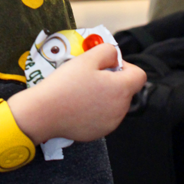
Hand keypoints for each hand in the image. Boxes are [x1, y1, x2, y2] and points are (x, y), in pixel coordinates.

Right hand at [9, 44, 146, 144]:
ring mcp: (110, 123)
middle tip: (89, 76)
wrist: (44, 112)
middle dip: (112, 80)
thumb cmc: (65, 85)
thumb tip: (114, 56)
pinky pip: (103, 116)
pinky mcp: (98, 132)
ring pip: (114, 103)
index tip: (107, 66)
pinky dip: (95, 110)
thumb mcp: (87, 58)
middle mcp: (121, 109)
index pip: (139, 75)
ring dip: (104, 95)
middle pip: (126, 89)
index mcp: (122, 89)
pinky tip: (78, 104)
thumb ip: (107, 51)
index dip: (125, 66)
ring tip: (81, 91)